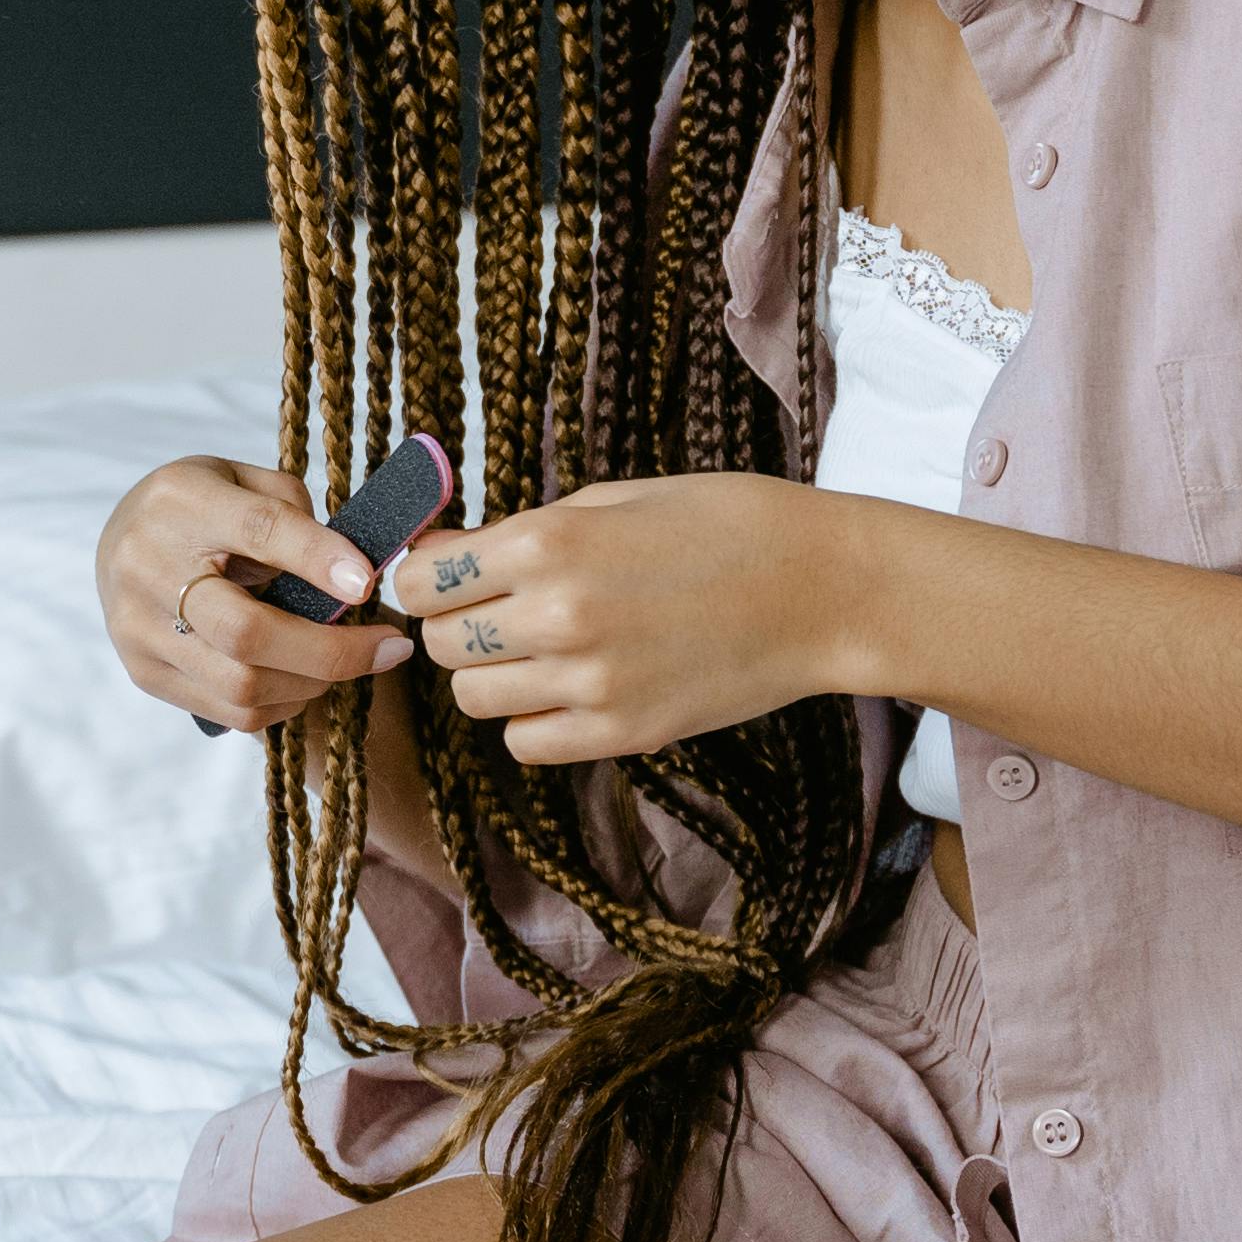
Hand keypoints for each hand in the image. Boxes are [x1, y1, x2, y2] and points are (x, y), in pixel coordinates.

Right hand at [100, 454, 414, 731]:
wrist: (121, 539)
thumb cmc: (202, 507)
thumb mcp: (242, 479)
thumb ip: (291, 512)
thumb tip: (348, 573)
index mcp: (181, 502)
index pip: (258, 531)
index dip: (317, 559)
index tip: (367, 582)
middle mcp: (148, 566)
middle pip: (246, 631)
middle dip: (330, 649)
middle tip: (388, 647)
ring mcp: (140, 628)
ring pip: (242, 684)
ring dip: (313, 682)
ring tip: (347, 661)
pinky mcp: (144, 672)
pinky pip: (230, 711)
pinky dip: (283, 702)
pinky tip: (303, 678)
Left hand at [377, 474, 895, 765]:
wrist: (821, 588)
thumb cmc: (724, 523)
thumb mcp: (614, 497)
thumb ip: (523, 532)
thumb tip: (440, 556)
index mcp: (549, 542)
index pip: (421, 580)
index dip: (422, 578)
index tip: (441, 577)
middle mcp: (557, 615)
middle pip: (441, 643)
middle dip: (454, 626)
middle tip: (494, 611)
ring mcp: (590, 683)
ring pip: (474, 699)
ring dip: (491, 676)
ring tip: (537, 650)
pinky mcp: (623, 734)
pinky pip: (525, 743)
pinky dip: (532, 720)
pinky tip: (568, 688)